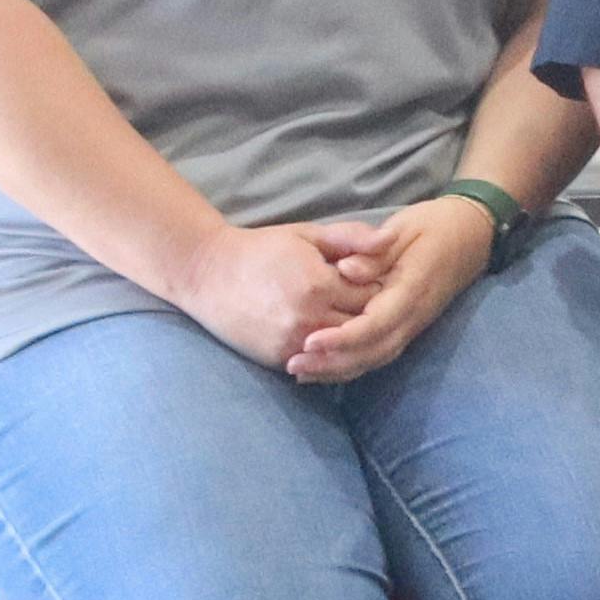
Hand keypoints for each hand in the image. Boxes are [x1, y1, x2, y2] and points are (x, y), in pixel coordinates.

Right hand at [172, 222, 378, 371]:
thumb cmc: (262, 249)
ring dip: (354, 338)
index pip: (375, 295)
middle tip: (372, 304)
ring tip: (354, 322)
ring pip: (346, 349)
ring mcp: (293, 342)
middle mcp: (309, 318)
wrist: (207, 274)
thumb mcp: (308, 235)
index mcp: (320, 285)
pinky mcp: (279, 358)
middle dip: (371, 314)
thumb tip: (392, 241)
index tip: (376, 281)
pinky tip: (335, 342)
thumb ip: (352, 238)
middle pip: (364, 325)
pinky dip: (331, 355)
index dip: (379, 287)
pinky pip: (320, 364)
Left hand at [284, 197, 494, 382]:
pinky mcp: (408, 327)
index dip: (342, 337)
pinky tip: (325, 367)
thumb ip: (375, 253)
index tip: (309, 341)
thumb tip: (347, 270)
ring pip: (376, 358)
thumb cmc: (433, 226)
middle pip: (373, 351)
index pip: (375, 324)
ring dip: (339, 369)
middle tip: (293, 364)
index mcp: (411, 290)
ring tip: (301, 371)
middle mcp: (414, 316)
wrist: (472, 234)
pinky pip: (379, 353)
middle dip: (333, 363)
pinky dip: (351, 365)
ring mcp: (413, 325)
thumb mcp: (403, 229)